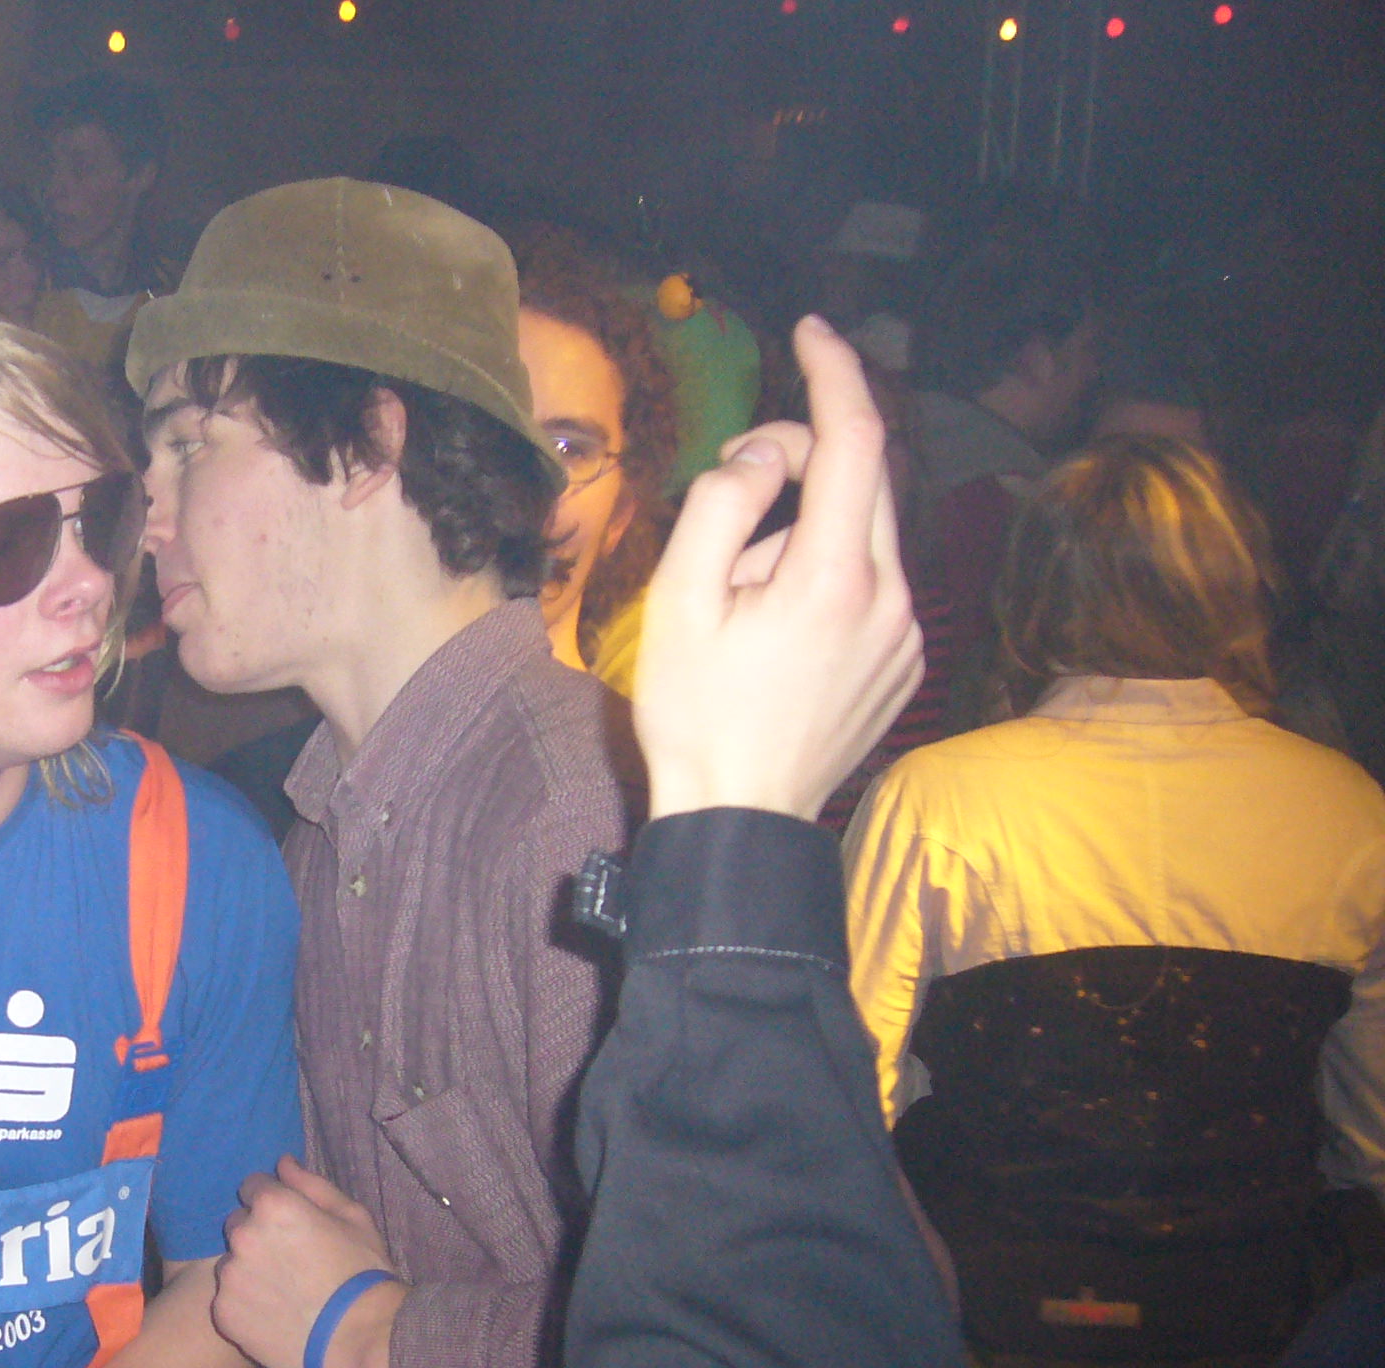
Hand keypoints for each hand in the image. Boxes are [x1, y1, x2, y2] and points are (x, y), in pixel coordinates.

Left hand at [214, 1155, 406, 1367]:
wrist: (361, 1339)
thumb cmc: (363, 1274)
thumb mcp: (352, 1217)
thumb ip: (312, 1185)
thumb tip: (283, 1162)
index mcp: (273, 1205)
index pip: (253, 1186)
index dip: (273, 1202)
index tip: (291, 1224)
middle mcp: (243, 1236)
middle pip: (238, 1225)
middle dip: (257, 1235)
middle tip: (290, 1261)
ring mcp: (230, 1277)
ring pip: (231, 1264)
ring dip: (248, 1271)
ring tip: (283, 1293)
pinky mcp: (224, 1314)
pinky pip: (227, 1300)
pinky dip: (245, 1306)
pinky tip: (275, 1316)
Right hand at [636, 314, 921, 821]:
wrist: (743, 819)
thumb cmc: (696, 717)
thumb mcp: (676, 603)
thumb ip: (721, 506)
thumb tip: (763, 457)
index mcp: (832, 577)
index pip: (854, 439)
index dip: (834, 372)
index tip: (810, 333)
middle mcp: (890, 597)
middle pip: (859, 481)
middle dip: (799, 460)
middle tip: (732, 483)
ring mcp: (906, 633)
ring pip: (860, 536)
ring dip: (803, 533)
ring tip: (740, 595)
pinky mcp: (904, 661)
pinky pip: (870, 584)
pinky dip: (824, 574)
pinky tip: (776, 628)